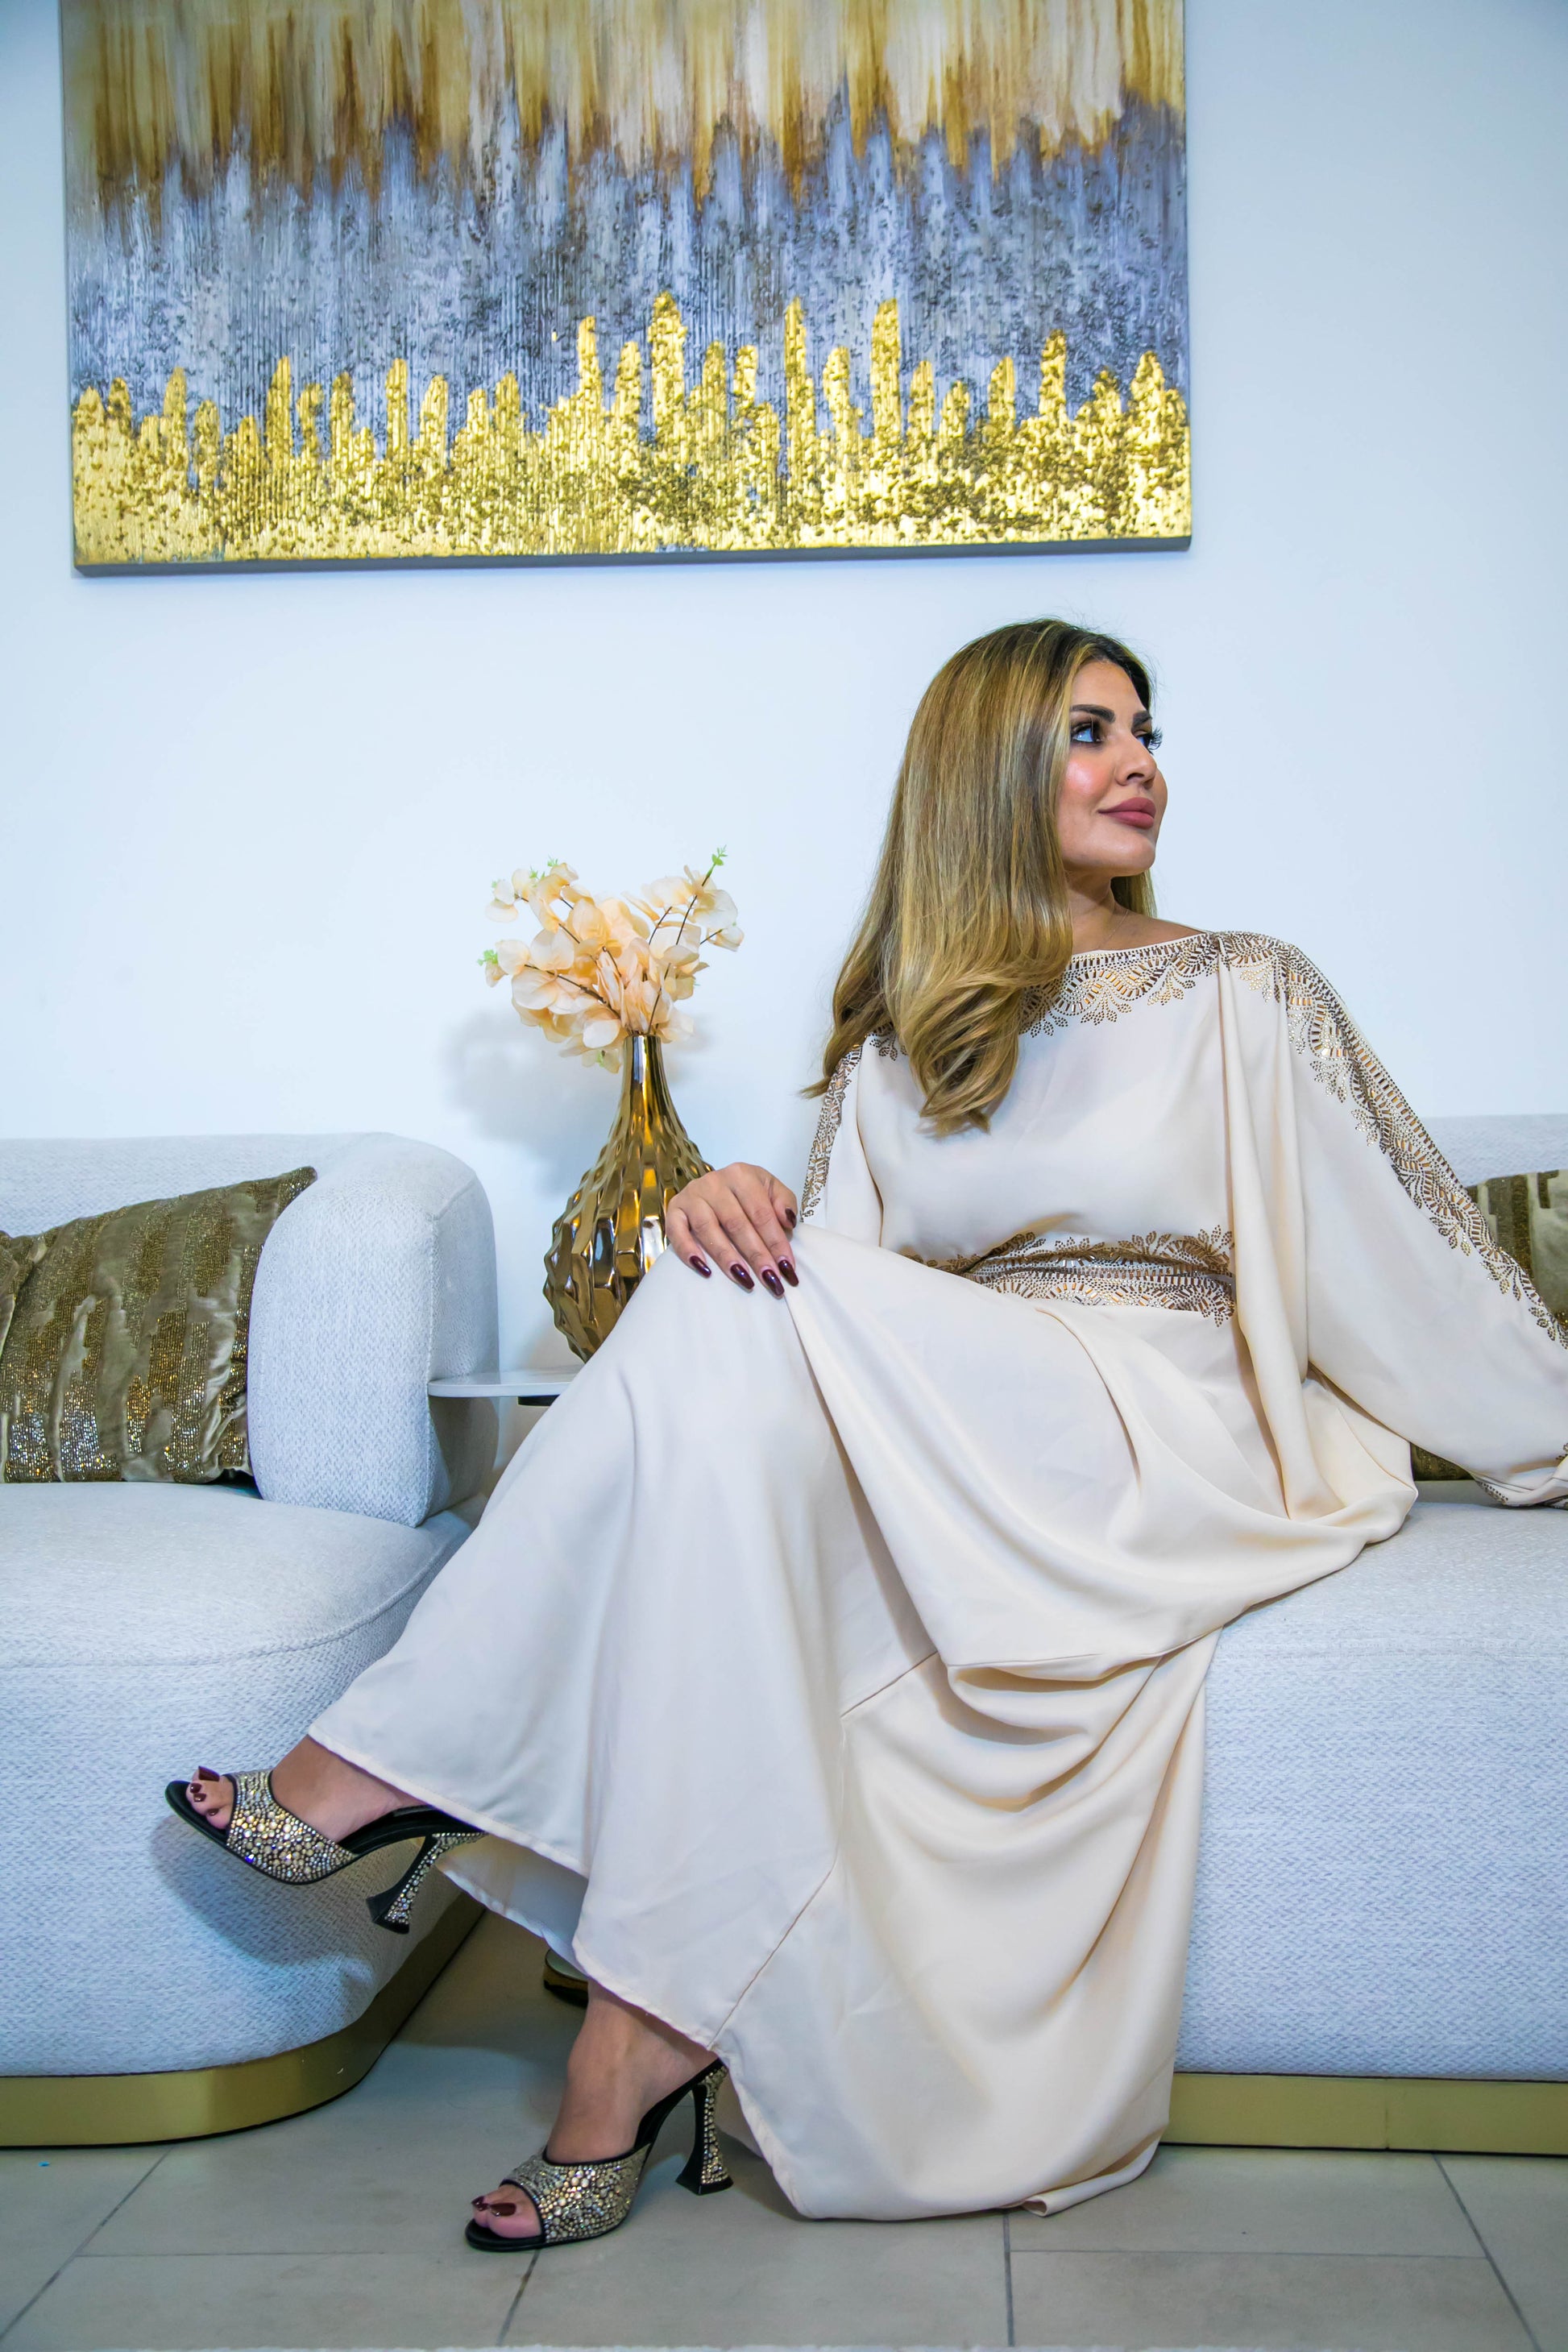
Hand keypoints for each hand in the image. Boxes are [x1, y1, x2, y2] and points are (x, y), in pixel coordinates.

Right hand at [665, 1163, 798, 1296]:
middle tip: (770, 1280)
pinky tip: (704, 1270)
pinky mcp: (674, 1209)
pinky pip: (677, 1232)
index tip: (787, 1268)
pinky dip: (688, 1251)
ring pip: (708, 1229)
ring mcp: (692, 1195)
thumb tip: (787, 1220)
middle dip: (756, 1255)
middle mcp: (714, 1182)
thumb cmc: (747, 1193)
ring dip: (726, 1257)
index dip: (776, 1242)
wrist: (716, 1187)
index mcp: (741, 1175)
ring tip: (744, 1279)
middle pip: (737, 1223)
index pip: (761, 1213)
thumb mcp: (770, 1189)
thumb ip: (784, 1201)